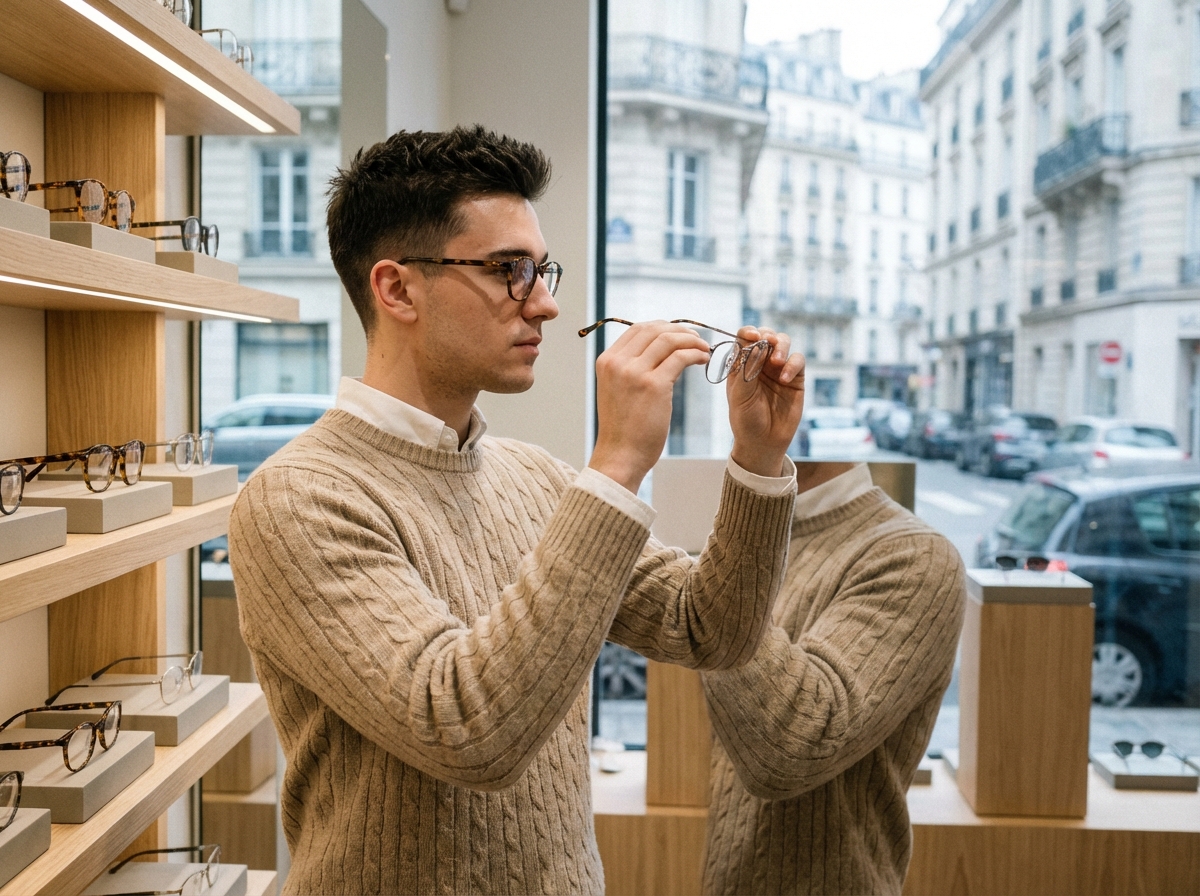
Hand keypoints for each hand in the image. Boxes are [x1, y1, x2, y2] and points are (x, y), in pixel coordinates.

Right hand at [588, 321, 710, 493]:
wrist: (620, 455)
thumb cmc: (623, 429)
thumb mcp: (618, 390)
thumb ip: (632, 369)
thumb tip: (661, 352)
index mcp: (607, 361)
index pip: (637, 329)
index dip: (662, 326)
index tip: (679, 333)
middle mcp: (618, 362)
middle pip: (654, 329)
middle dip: (679, 330)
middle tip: (697, 339)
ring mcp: (634, 373)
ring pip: (669, 340)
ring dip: (691, 340)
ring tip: (704, 349)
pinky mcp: (654, 385)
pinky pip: (680, 358)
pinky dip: (695, 354)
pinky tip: (702, 360)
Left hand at [726, 326, 805, 477]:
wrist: (763, 442)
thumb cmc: (746, 420)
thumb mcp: (739, 396)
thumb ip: (746, 370)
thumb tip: (755, 346)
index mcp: (741, 363)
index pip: (744, 338)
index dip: (748, 332)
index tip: (752, 336)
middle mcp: (760, 362)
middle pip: (766, 335)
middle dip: (767, 335)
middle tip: (767, 342)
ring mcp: (778, 368)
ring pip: (784, 343)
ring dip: (781, 346)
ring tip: (776, 361)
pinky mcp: (795, 378)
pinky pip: (798, 361)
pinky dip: (792, 364)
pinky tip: (784, 379)